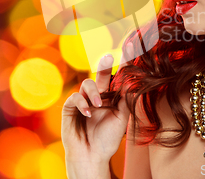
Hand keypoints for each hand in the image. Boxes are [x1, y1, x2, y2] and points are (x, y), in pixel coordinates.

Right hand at [61, 42, 133, 163]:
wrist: (92, 156)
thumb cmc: (108, 139)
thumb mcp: (122, 118)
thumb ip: (125, 99)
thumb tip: (133, 80)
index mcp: (111, 97)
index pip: (116, 78)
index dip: (122, 65)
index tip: (130, 49)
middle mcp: (97, 96)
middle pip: (101, 75)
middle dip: (104, 64)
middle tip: (109, 56)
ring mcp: (83, 101)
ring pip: (87, 83)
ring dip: (94, 92)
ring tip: (99, 105)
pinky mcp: (70, 108)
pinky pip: (74, 97)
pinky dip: (82, 103)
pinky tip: (88, 112)